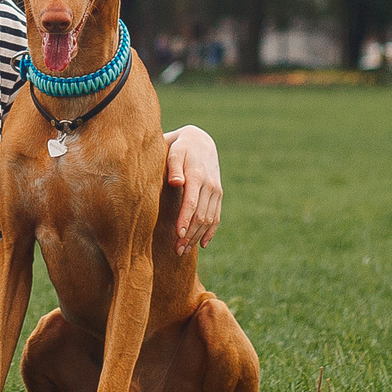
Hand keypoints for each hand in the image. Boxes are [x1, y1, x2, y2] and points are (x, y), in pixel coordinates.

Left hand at [163, 125, 223, 249]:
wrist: (200, 141)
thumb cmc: (180, 148)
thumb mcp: (174, 152)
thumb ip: (174, 166)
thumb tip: (176, 182)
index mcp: (197, 175)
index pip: (191, 202)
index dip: (185, 220)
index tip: (177, 235)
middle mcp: (209, 185)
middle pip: (200, 216)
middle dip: (189, 234)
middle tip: (177, 250)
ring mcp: (216, 191)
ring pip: (209, 219)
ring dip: (197, 236)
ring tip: (184, 250)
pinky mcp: (218, 195)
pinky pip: (216, 217)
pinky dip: (211, 232)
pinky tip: (203, 244)